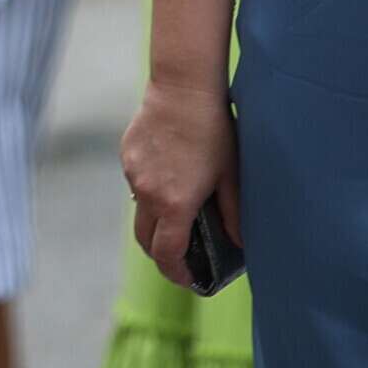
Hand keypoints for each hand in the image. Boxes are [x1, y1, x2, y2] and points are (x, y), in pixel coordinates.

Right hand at [123, 77, 238, 290]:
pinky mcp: (127, 155)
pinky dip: (151, 190)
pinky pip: (136, 183)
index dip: (177, 273)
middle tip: (182, 257)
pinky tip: (172, 173)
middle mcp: (148, 194)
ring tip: (181, 209)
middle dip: (161, 254)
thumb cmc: (213, 130)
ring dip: (156, 219)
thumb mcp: (231, 175)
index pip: (166, 254)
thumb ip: (234, 214)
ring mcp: (133, 174)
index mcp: (175, 204)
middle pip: (145, 240)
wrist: (182, 88)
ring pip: (140, 209)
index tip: (189, 279)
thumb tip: (241, 243)